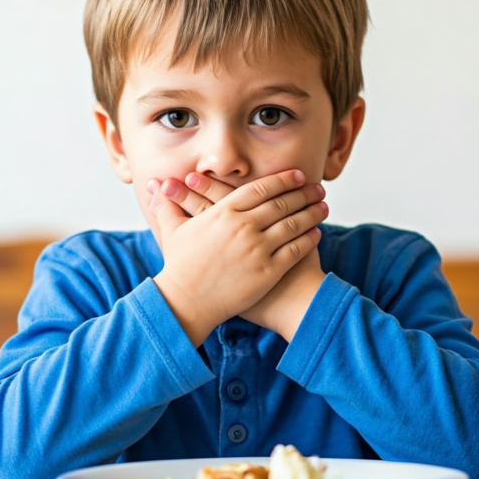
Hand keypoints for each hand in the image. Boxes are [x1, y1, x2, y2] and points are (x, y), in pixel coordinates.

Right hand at [147, 170, 327, 346]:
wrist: (186, 303)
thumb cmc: (179, 269)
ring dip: (311, 213)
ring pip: (292, 224)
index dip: (282, 180)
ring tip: (323, 206)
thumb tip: (155, 188)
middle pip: (281, 203)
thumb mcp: (173, 233)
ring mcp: (257, 249)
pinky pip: (294, 250)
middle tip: (317, 187)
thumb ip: (169, 207)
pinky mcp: (267, 271)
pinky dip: (308, 239)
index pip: (260, 189)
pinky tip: (316, 233)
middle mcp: (243, 227)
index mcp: (224, 213)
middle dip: (302, 193)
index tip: (297, 175)